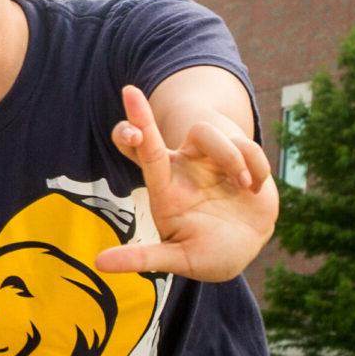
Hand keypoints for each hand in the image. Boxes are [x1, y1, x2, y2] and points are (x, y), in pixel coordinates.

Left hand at [94, 84, 277, 282]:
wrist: (248, 249)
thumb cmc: (208, 256)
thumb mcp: (176, 259)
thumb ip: (141, 258)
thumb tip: (98, 263)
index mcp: (166, 188)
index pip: (147, 150)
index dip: (139, 123)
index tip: (129, 92)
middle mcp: (186, 167)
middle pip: (183, 131)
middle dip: (173, 116)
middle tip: (130, 93)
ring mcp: (214, 160)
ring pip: (214, 135)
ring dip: (233, 158)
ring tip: (244, 188)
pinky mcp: (242, 159)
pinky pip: (249, 147)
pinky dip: (256, 168)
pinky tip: (254, 191)